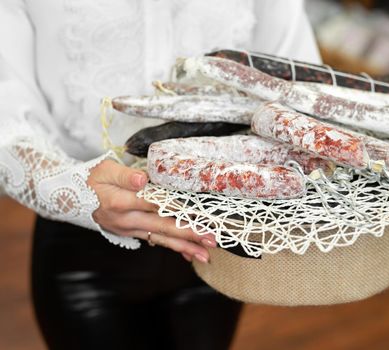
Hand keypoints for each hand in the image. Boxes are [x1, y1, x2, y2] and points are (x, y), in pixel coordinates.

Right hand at [87, 159, 214, 262]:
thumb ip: (125, 174)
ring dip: (186, 247)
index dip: (178, 209)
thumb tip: (143, 179)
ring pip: (162, 238)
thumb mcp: (105, 170)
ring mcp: (131, 229)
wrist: (72, 198)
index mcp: (121, 202)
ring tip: (206, 255)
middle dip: (190, 234)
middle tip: (212, 240)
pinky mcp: (133, 233)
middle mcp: (128, 219)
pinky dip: (173, 248)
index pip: (155, 205)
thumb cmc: (92, 180)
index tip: (199, 214)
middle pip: (164, 227)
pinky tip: (189, 254)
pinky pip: (156, 241)